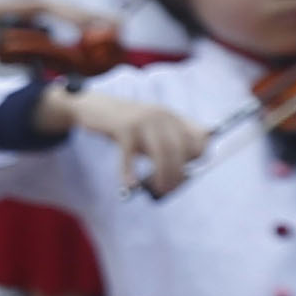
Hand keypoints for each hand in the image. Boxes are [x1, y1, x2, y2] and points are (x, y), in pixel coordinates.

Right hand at [60, 88, 207, 196]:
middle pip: (181, 148)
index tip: (188, 170)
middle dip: (178, 173)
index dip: (198, 156)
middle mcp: (162, 116)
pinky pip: (130, 154)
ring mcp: (143, 120)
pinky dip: (129, 172)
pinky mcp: (123, 127)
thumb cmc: (125, 126)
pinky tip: (129, 183)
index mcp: (173, 117)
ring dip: (162, 175)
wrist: (94, 107)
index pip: (200, 136)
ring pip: (162, 152)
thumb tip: (178, 176)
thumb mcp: (150, 132)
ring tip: (158, 189)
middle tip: (170, 189)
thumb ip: (164, 148)